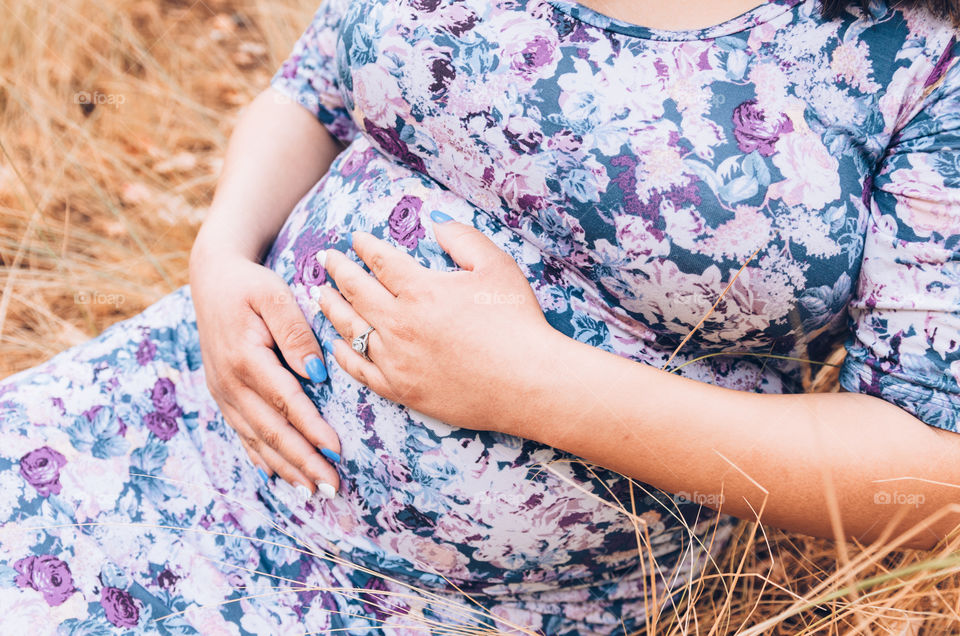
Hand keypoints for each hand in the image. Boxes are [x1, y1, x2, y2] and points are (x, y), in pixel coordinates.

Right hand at [189, 244, 340, 497]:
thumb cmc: (250, 284)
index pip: (286, 402)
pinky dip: (261, 458)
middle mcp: (230, 382)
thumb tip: (317, 373)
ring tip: (313, 491)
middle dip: (303, 462)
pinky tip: (278, 478)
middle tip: (332, 487)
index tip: (337, 451)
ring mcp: (223, 392)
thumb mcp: (275, 295)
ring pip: (256, 439)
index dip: (312, 429)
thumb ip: (296, 332)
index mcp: (245, 357)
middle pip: (271, 430)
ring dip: (286, 468)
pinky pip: (242, 433)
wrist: (212, 278)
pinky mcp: (222, 394)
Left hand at [317, 212, 556, 434]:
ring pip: (350, 329)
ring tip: (321, 295)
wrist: (528, 383)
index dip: (364, 246)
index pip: (380, 261)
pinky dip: (344, 353)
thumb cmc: (518, 321)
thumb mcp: (497, 266)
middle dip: (337, 270)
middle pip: (356, 291)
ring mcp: (397, 360)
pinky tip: (338, 343)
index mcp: (420, 289)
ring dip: (332, 308)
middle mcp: (399, 323)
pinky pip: (360, 370)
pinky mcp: (401, 390)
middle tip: (325, 259)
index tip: (355, 238)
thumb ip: (463, 238)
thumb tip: (435, 223)